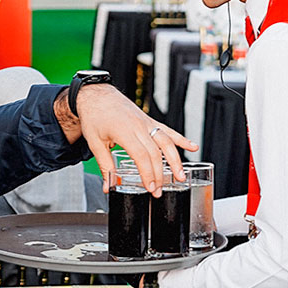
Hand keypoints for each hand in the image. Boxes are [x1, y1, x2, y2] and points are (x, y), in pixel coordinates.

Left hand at [60, 85, 195, 193]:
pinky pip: (168, 131)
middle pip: (155, 153)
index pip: (141, 156)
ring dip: (175, 161)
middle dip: (159, 174)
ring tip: (181, 177)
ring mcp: (146, 123)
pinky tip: (193, 146)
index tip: (150, 188)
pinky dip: (181, 140)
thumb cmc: (94, 117)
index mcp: (124, 132)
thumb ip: (104, 165)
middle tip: (159, 191)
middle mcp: (139, 126)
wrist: (97, 95)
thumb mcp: (95, 143)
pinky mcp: (150, 121)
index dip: (148, 173)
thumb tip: (108, 186)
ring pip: (166, 142)